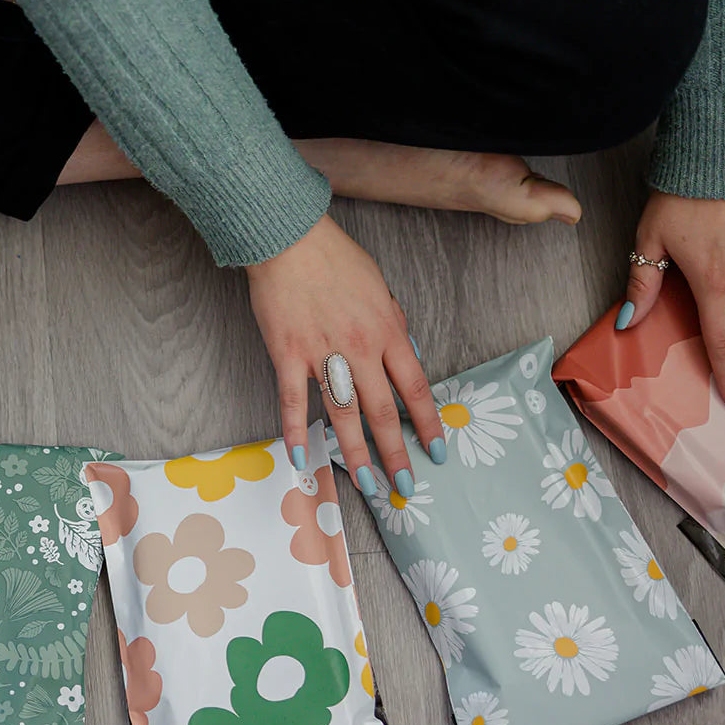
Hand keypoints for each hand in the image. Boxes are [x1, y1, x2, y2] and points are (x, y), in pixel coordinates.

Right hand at [246, 215, 445, 493]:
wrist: (290, 238)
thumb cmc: (335, 260)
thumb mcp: (381, 289)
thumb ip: (396, 326)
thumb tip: (411, 358)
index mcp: (388, 331)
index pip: (415, 388)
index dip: (427, 425)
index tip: (436, 452)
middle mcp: (360, 348)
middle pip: (382, 411)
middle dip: (396, 453)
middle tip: (404, 486)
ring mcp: (322, 353)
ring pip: (344, 414)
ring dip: (357, 454)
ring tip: (368, 485)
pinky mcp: (288, 354)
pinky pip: (293, 401)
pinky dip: (297, 432)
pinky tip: (303, 459)